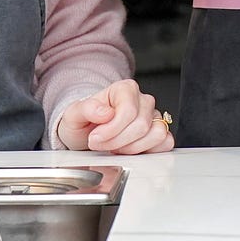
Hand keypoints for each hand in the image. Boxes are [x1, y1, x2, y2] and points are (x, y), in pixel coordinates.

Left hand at [56, 79, 174, 154]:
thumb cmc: (84, 122)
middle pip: (141, 125)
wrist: (87, 133)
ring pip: (156, 134)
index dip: (112, 130)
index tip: (96, 138)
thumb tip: (105, 112)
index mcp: (125, 89)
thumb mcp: (74, 114)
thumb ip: (86, 109)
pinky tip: (129, 150)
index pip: (128, 111)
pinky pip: (166, 143)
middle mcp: (142, 100)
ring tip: (116, 147)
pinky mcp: (159, 132)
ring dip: (133, 148)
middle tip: (102, 144)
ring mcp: (153, 116)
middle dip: (118, 141)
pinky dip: (147, 151)